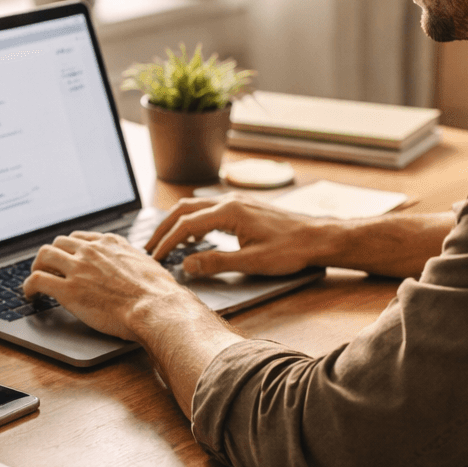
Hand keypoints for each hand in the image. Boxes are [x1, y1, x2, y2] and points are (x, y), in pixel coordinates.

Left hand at [22, 231, 212, 341]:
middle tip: (48, 269)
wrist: (157, 307)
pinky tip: (30, 294)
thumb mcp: (147, 266)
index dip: (69, 249)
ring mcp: (78, 269)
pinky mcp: (68, 290)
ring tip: (36, 279)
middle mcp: (91, 251)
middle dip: (51, 255)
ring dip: (37, 266)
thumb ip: (133, 262)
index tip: (66, 258)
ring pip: (44, 255)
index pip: (79, 238)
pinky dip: (29, 286)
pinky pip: (37, 280)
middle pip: (59, 242)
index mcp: (110, 243)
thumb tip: (137, 269)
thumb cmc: (159, 293)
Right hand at [146, 194, 334, 276]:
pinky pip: (209, 210)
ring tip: (165, 244)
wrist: (318, 237)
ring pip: (195, 208)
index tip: (154, 258)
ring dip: (177, 224)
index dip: (166, 243)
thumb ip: (216, 262)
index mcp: (228, 212)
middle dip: (163, 229)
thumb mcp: (252, 261)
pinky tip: (194, 238)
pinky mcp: (243, 208)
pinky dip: (193, 222)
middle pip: (184, 210)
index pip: (185, 226)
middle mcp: (229, 201)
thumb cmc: (290, 249)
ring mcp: (237, 202)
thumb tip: (187, 265)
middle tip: (149, 248)